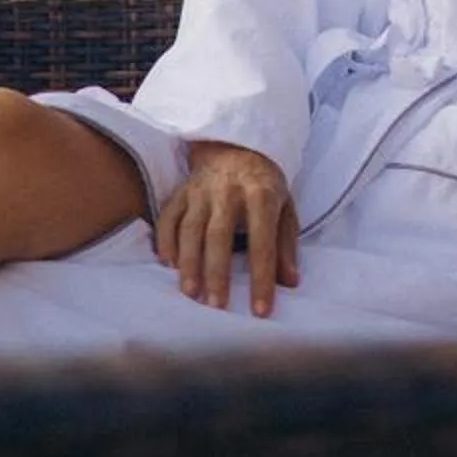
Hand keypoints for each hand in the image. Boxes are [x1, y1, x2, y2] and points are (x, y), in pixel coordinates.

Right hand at [155, 143, 301, 313]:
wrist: (236, 145)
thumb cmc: (264, 185)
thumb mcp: (285, 208)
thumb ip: (286, 245)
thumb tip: (290, 282)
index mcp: (262, 195)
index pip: (263, 242)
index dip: (262, 278)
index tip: (261, 311)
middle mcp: (229, 191)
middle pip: (219, 235)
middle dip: (217, 273)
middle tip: (216, 305)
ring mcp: (201, 190)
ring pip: (190, 228)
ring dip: (189, 262)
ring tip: (190, 292)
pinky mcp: (181, 190)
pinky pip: (168, 216)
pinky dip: (166, 240)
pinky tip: (168, 263)